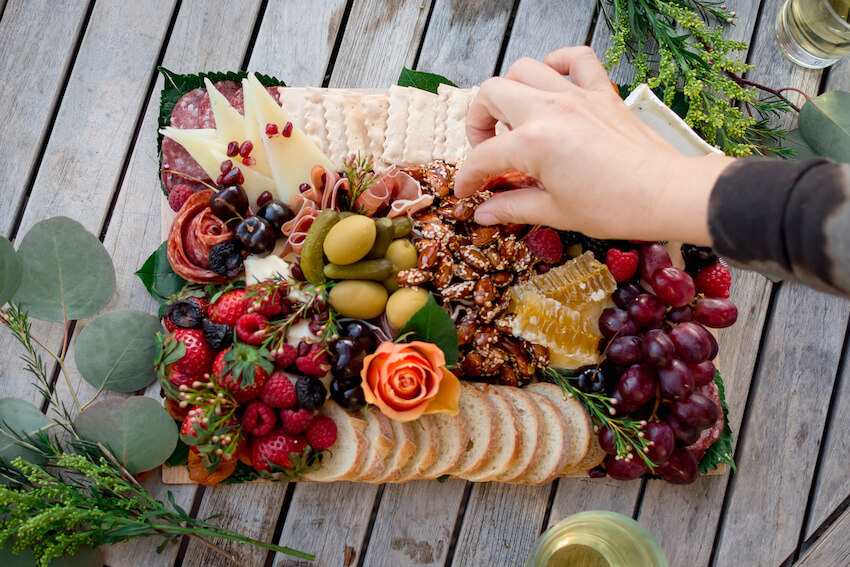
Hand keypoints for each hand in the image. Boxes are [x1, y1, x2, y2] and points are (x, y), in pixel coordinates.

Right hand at [454, 46, 733, 244]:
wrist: (664, 194)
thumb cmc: (613, 208)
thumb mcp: (555, 212)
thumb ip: (512, 206)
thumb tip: (483, 212)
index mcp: (533, 143)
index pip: (483, 156)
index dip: (467, 177)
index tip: (468, 192)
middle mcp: (549, 110)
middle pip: (491, 94)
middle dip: (478, 122)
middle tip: (488, 150)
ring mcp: (576, 95)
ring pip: (525, 69)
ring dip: (511, 92)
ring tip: (516, 120)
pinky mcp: (601, 92)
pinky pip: (575, 58)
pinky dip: (558, 64)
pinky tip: (552, 86)